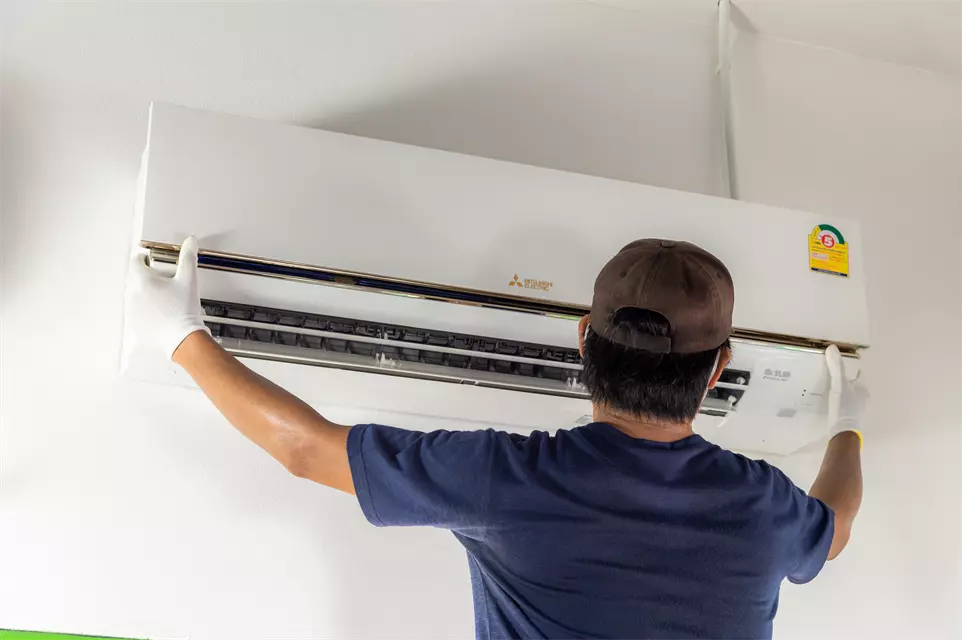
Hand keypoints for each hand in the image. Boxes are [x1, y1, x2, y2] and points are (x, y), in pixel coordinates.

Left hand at [125, 236, 209, 359]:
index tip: (149, 260)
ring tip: (160, 297)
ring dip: (143, 293)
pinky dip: (143, 309)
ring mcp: (131, 309)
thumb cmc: (183, 310)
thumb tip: (190, 242)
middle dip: (145, 276)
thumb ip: (188, 257)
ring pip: (133, 294)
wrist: (181, 338)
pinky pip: (134, 311)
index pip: (136, 261)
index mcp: (143, 280)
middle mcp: (133, 293)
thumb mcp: (189, 280)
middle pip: (134, 278)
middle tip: (160, 280)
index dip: (144, 258)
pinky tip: (156, 312)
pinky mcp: (133, 323)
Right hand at [824, 345, 867, 447]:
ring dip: (839, 391)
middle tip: (828, 374)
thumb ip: (836, 367)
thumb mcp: (839, 385)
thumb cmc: (844, 408)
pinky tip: (827, 402)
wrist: (843, 433)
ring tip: (825, 387)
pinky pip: (842, 405)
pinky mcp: (847, 418)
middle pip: (852, 385)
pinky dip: (836, 401)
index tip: (837, 363)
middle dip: (843, 380)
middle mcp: (862, 399)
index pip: (857, 374)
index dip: (848, 368)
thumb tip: (833, 348)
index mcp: (862, 389)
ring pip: (848, 395)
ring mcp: (856, 410)